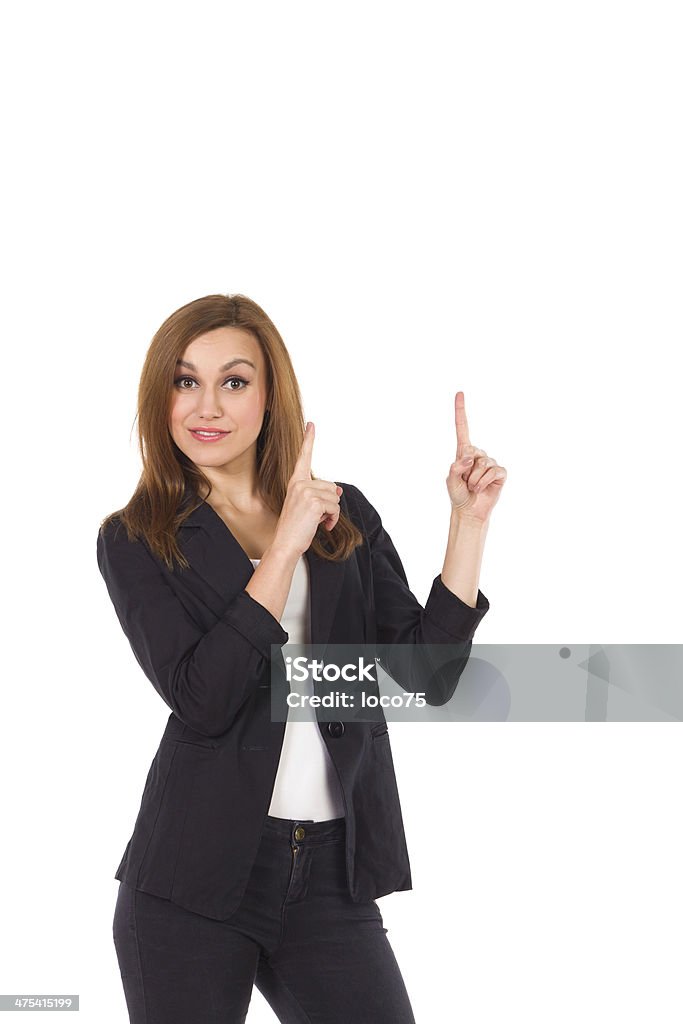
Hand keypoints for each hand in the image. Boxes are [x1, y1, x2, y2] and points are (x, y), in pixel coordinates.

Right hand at [273, 422, 342, 556]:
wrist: (286, 542)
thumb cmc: (296, 527)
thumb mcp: (308, 507)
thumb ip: (321, 495)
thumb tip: (339, 490)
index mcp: (295, 482)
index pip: (303, 457)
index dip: (308, 439)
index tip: (311, 424)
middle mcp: (299, 484)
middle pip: (331, 486)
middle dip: (330, 504)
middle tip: (316, 517)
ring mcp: (305, 491)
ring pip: (335, 497)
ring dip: (332, 512)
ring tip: (317, 521)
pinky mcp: (313, 501)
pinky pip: (335, 507)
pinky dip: (333, 519)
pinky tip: (322, 525)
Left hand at [446, 392, 505, 522]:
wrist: (469, 510)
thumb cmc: (458, 494)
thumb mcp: (450, 480)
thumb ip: (455, 467)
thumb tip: (469, 457)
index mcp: (464, 452)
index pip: (463, 428)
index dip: (461, 411)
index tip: (459, 393)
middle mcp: (478, 454)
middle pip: (472, 453)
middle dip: (466, 471)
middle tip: (465, 482)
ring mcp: (490, 462)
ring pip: (483, 464)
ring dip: (474, 480)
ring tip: (473, 487)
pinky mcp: (500, 472)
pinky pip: (493, 472)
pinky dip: (484, 482)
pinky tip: (482, 489)